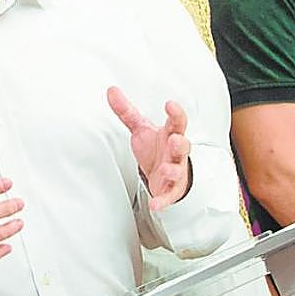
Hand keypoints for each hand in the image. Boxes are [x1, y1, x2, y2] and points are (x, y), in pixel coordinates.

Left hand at [107, 86, 190, 209]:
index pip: (177, 121)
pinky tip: (155, 205)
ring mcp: (175, 171)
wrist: (162, 173)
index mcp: (170, 134)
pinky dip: (162, 200)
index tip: (170, 104)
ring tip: (164, 170)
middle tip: (174, 139)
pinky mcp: (171, 190)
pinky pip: (169, 196)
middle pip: (183, 146)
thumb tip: (111, 90)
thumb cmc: (155, 148)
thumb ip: (126, 111)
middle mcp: (176, 152)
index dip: (175, 113)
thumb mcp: (140, 128)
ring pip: (177, 170)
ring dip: (172, 171)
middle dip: (180, 143)